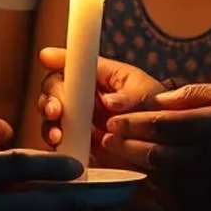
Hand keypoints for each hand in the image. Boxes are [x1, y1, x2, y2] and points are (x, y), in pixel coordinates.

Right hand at [34, 48, 163, 152]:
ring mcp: (79, 122)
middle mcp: (85, 98)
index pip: (75, 64)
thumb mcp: (149, 97)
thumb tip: (110, 102)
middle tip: (56, 110)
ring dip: (49, 122)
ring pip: (51, 116)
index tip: (45, 57)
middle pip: (55, 89)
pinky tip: (61, 146)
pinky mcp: (77, 146)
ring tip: (58, 133)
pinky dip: (55, 145)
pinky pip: (58, 144)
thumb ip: (131, 96)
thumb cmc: (158, 115)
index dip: (59, 58)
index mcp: (100, 79)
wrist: (165, 152)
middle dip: (51, 97)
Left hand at [100, 82, 210, 210]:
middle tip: (110, 141)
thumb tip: (155, 100)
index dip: (130, 124)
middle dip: (126, 148)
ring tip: (122, 162)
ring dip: (137, 173)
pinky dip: (157, 195)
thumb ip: (192, 94)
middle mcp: (209, 158)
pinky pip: (177, 203)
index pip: (157, 126)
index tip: (113, 122)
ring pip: (162, 183)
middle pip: (153, 156)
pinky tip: (148, 183)